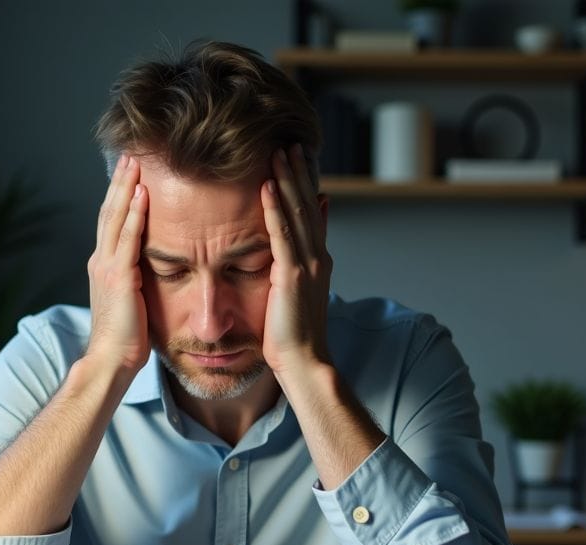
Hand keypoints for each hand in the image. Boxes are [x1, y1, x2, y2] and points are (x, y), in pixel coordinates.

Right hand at [85, 154, 150, 372]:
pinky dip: (135, 214)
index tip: (128, 173)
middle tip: (129, 155)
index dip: (119, 196)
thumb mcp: (130, 301)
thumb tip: (147, 268)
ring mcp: (107, 267)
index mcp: (104, 265)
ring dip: (126, 188)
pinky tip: (143, 195)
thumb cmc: (125, 338)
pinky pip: (128, 239)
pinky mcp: (119, 277)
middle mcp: (101, 260)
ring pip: (116, 218)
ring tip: (134, 163)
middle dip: (120, 182)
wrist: (111, 360)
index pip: (111, 222)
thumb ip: (134, 279)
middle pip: (110, 212)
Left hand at [260, 144, 331, 377]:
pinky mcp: (292, 276)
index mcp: (318, 260)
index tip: (297, 156)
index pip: (312, 212)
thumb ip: (300, 263)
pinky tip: (267, 186)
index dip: (306, 182)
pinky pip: (282, 234)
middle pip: (308, 204)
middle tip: (290, 141)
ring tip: (280, 151)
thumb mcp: (299, 292)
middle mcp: (317, 257)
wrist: (304, 362)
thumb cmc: (294, 334)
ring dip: (288, 180)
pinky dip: (275, 208)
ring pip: (298, 213)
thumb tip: (298, 247)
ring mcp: (307, 265)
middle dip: (298, 171)